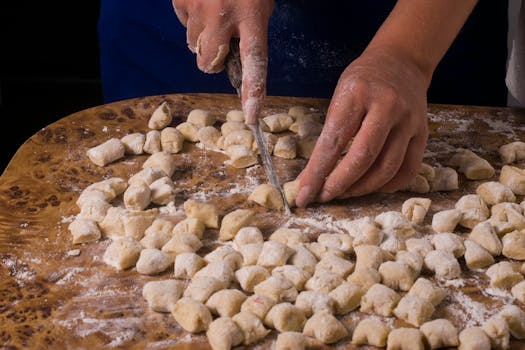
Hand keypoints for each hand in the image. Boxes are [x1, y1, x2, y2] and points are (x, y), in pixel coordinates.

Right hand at [172, 0, 273, 123]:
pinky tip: (202, 0)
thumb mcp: (260, 1)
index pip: (255, 63)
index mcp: (252, 16)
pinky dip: (191, 17)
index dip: (253, 92)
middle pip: (207, 63)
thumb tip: (234, 54)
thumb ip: (251, 28)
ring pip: (193, 44)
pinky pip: (183, 22)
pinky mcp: (180, 0)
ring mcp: (198, 8)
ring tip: (214, 12)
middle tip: (222, 41)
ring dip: (202, 37)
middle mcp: (223, 17)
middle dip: (212, 60)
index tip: (252, 117)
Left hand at [296, 46, 429, 206]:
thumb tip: (313, 176)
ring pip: (387, 168)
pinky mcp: (423, 132)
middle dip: (340, 184)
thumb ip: (331, 133)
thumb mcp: (340, 95)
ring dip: (362, 188)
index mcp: (357, 94)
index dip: (317, 173)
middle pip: (363, 157)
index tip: (304, 194)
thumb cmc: (362, 81)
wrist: (401, 62)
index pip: (333, 142)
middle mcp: (386, 106)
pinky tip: (372, 187)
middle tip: (324, 196)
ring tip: (345, 193)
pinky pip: (408, 169)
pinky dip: (389, 185)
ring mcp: (409, 120)